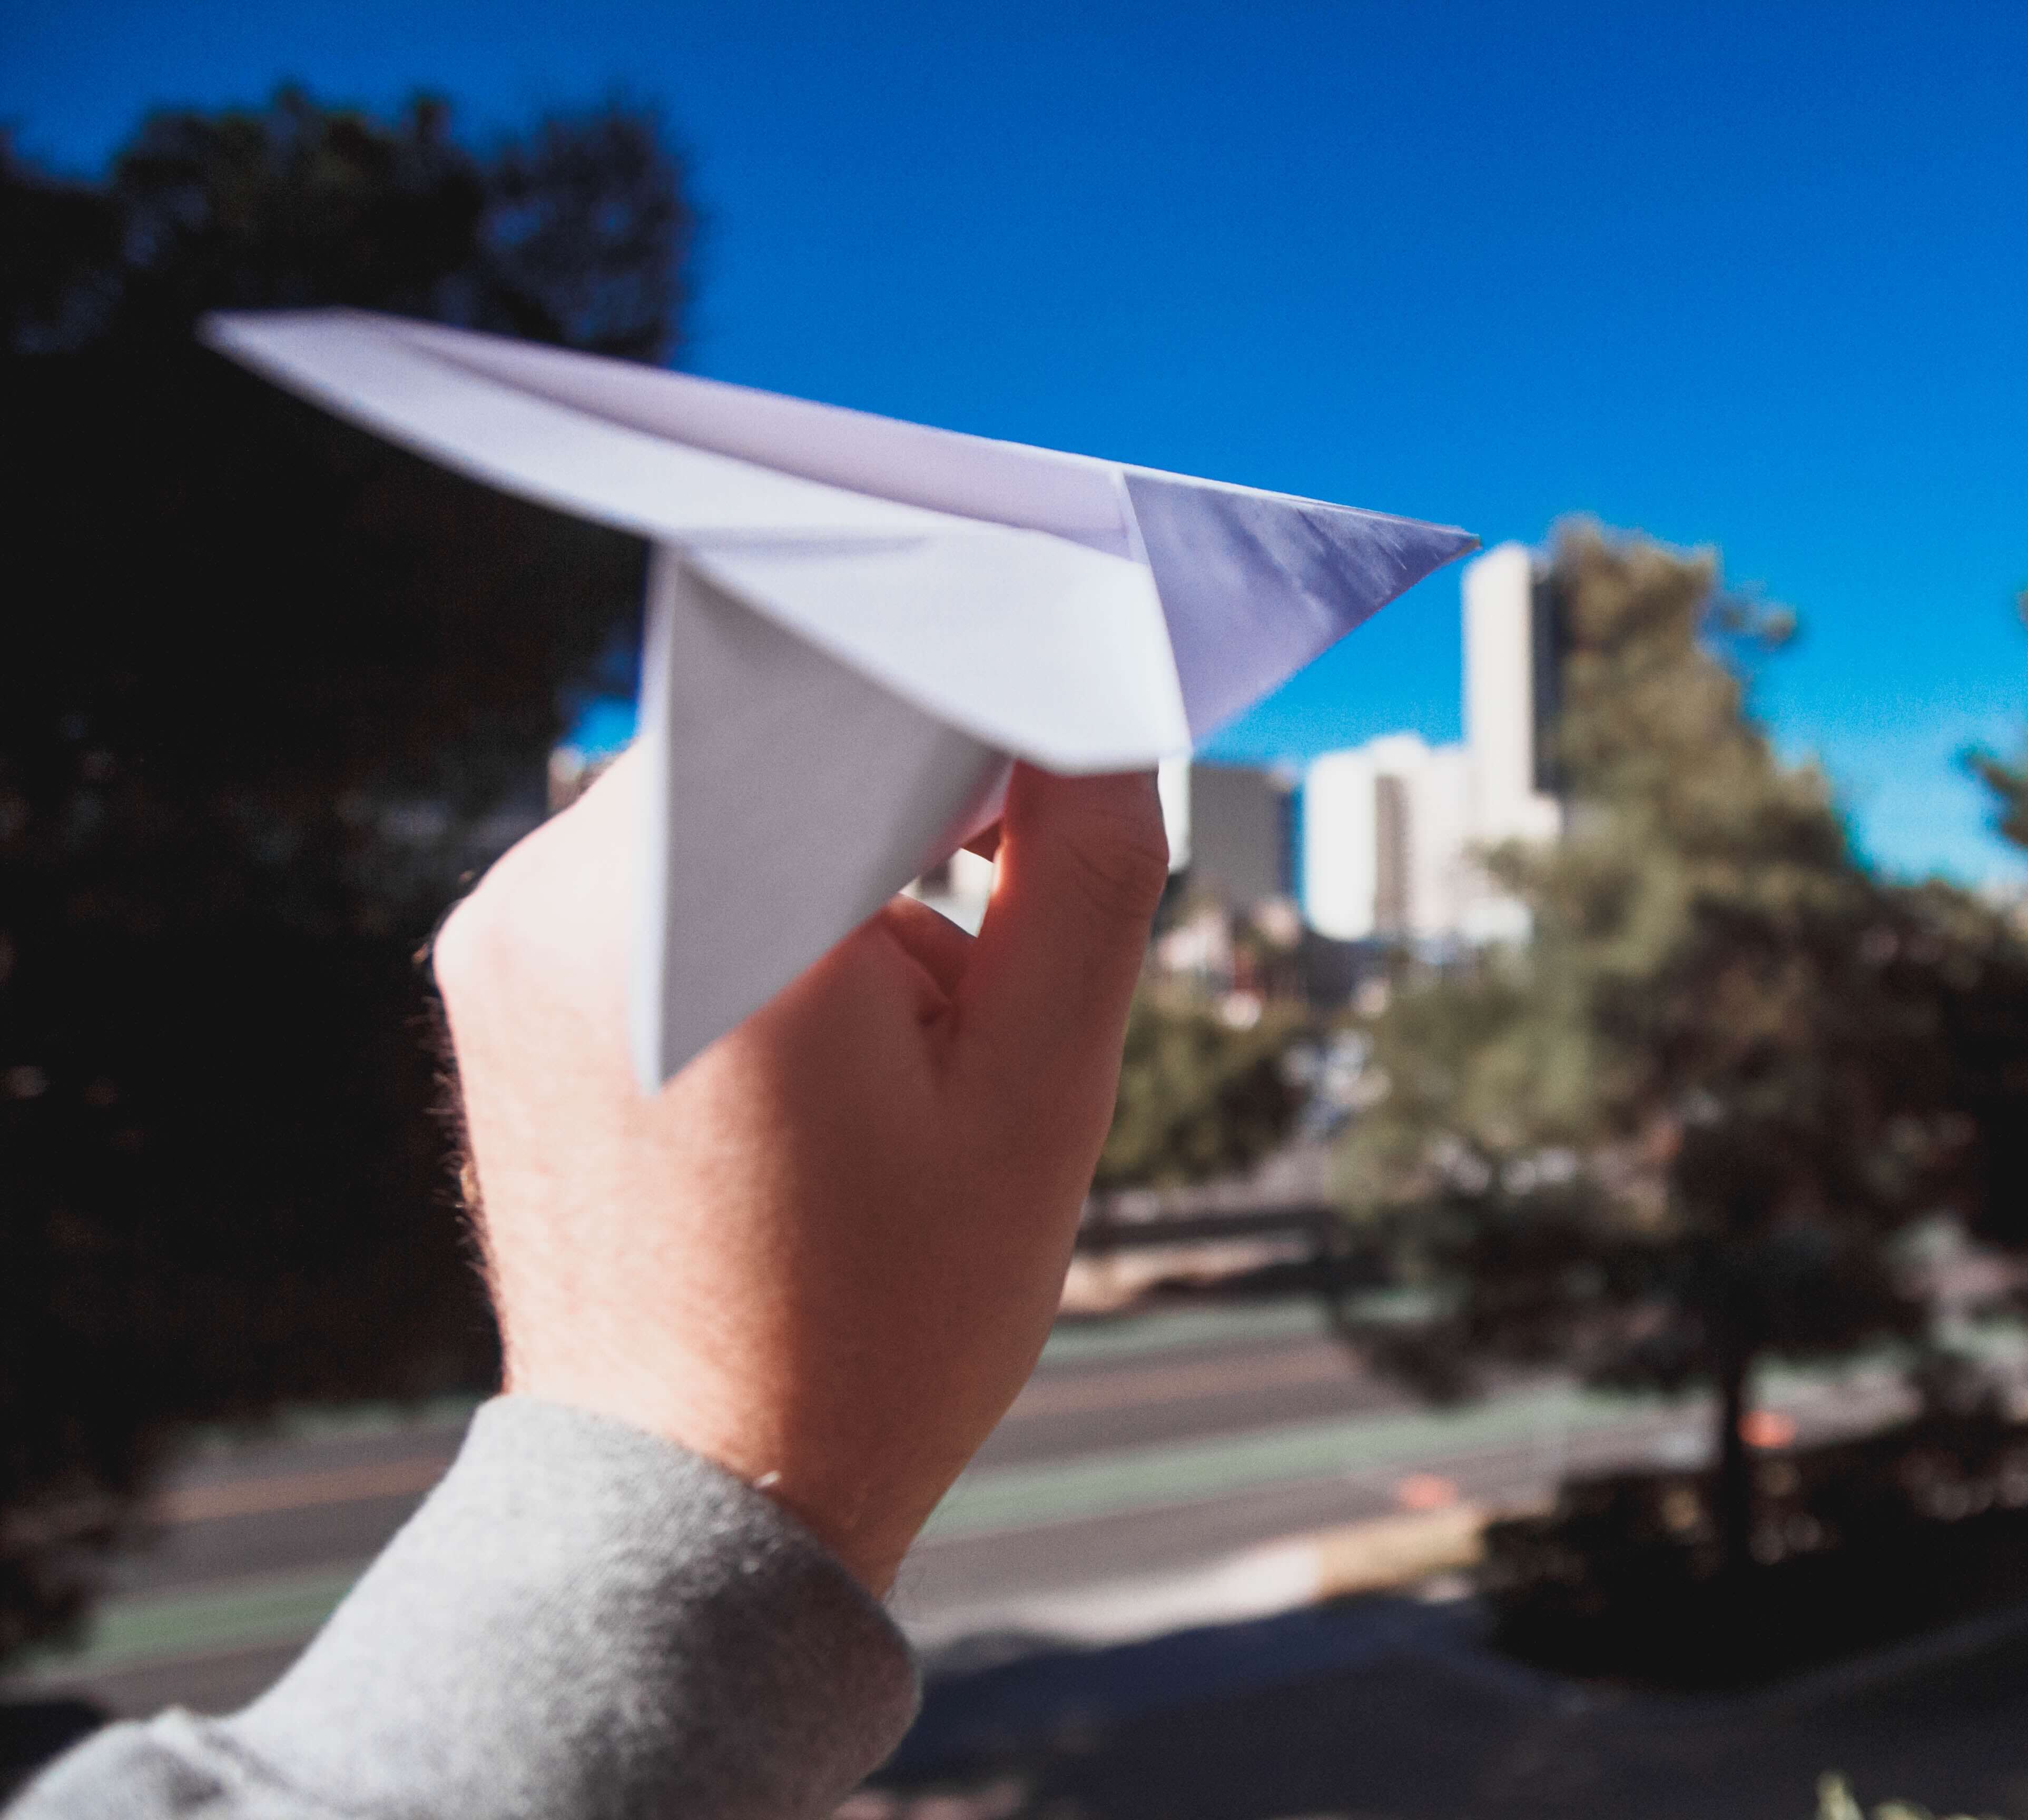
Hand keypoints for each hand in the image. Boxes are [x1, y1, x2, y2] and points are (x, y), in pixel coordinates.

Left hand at [430, 758, 1164, 1591]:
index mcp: (702, 907)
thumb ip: (1086, 872)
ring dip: (835, 874)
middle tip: (973, 977)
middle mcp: (564, 889)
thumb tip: (1097, 715)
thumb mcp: (1039, 1094)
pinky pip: (657, 868)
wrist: (698, 1493)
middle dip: (910, 819)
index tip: (1042, 805)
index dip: (981, 717)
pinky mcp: (495, 972)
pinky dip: (754, 915)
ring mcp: (506, 930)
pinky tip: (807, 1063)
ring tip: (889, 1058)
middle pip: (788, 736)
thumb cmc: (877, 1323)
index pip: (860, 684)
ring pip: (728, 798)